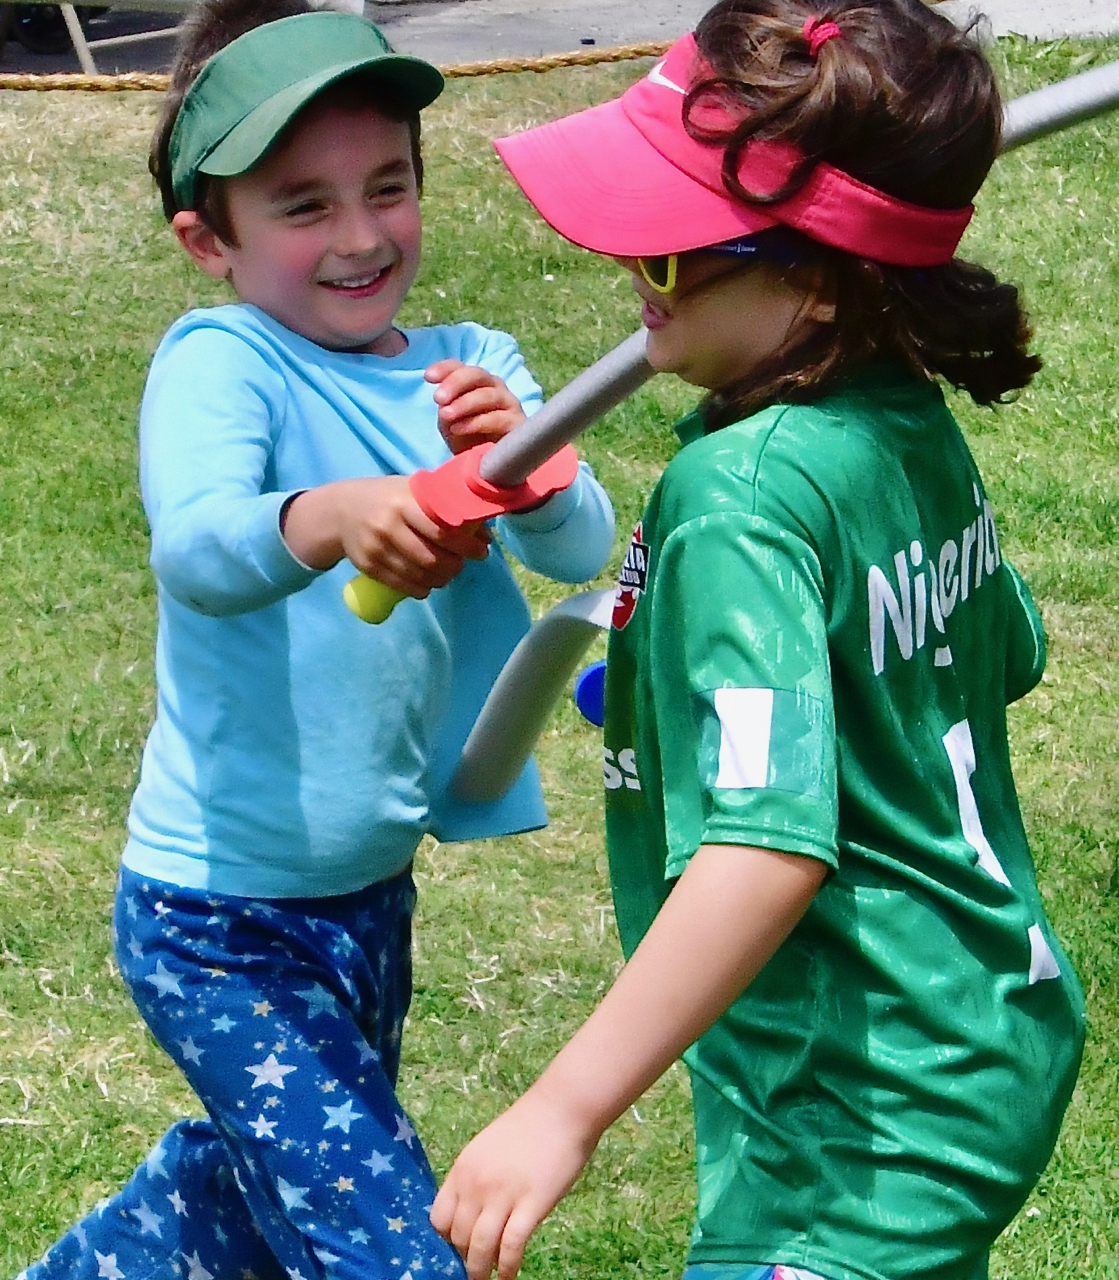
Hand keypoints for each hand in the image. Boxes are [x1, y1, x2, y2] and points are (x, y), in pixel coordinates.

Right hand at [282, 476, 489, 596]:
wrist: (341, 510)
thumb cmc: (387, 497)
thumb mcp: (413, 491)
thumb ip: (445, 507)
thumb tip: (484, 533)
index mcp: (403, 502)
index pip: (442, 530)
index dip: (467, 545)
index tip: (481, 551)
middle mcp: (388, 526)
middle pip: (432, 558)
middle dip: (455, 565)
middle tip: (462, 563)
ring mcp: (376, 549)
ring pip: (419, 576)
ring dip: (441, 579)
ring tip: (448, 572)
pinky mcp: (369, 567)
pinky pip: (403, 586)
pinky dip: (422, 588)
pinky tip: (430, 582)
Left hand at [426, 359, 525, 453]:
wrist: (489, 467)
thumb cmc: (469, 440)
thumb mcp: (450, 422)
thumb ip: (446, 407)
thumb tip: (442, 401)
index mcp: (475, 383)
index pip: (461, 367)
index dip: (445, 369)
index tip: (428, 377)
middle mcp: (494, 388)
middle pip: (477, 374)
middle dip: (455, 383)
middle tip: (438, 398)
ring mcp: (509, 404)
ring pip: (489, 395)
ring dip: (465, 403)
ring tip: (446, 415)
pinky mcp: (518, 423)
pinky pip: (498, 418)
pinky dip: (477, 422)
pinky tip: (459, 428)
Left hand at [431, 1089, 597, 1279]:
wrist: (560, 1110)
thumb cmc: (528, 1126)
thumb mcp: (487, 1149)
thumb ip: (476, 1177)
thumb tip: (472, 1212)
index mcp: (462, 1169)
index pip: (439, 1218)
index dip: (446, 1238)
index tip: (458, 1247)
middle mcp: (476, 1184)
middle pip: (457, 1237)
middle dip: (463, 1257)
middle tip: (475, 1266)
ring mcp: (503, 1195)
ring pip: (479, 1247)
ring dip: (479, 1271)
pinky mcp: (531, 1204)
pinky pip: (511, 1246)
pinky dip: (506, 1267)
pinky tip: (508, 1277)